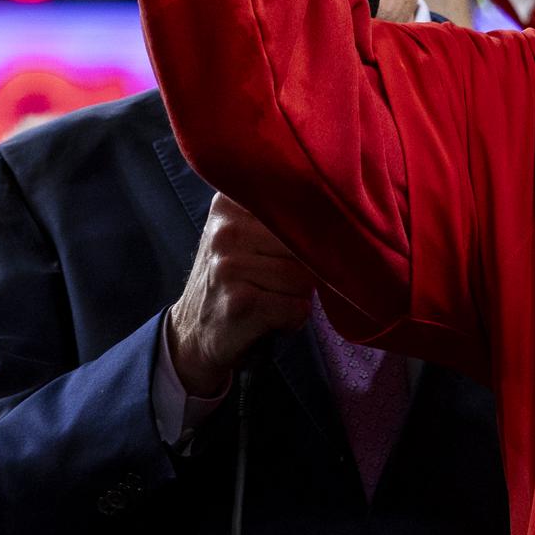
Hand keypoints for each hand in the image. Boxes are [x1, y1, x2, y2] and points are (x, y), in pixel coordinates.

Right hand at [165, 197, 317, 399]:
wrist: (192, 333)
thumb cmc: (234, 280)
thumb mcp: (242, 234)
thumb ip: (278, 214)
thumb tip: (341, 215)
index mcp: (229, 203)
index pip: (296, 201)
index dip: (312, 227)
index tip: (306, 240)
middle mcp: (226, 229)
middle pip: (305, 243)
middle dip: (305, 268)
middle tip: (278, 282)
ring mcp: (230, 266)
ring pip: (304, 278)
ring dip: (298, 297)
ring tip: (272, 300)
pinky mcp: (240, 303)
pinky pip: (297, 308)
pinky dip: (293, 320)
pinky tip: (271, 318)